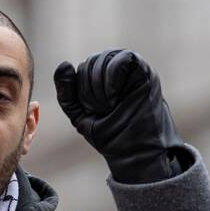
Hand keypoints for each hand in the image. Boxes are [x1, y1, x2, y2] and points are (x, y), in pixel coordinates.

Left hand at [53, 49, 184, 183]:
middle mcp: (118, 70)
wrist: (135, 152)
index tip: (94, 111)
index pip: (83, 68)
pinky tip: (113, 98)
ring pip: (105, 59)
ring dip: (100, 87)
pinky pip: (124, 59)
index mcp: (103, 78)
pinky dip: (112, 77)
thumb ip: (67, 92)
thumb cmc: (111, 135)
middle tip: (103, 110)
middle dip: (90, 90)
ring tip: (110, 106)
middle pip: (91, 62)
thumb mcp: (80, 114)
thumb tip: (64, 64)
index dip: (81, 90)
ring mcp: (132, 70)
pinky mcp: (145, 71)